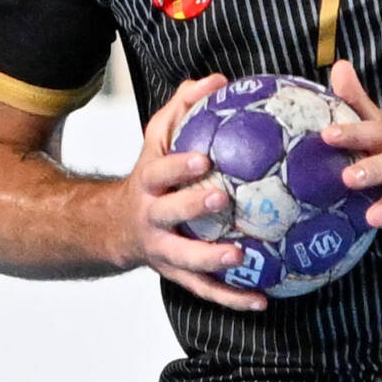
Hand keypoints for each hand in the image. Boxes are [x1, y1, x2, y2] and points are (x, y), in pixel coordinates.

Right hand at [121, 74, 266, 311]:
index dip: (178, 165)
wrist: (118, 226)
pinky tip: (263, 301)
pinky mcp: (177, 276)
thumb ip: (183, 109)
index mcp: (149, 183)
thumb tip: (217, 80)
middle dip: (192, 206)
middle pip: (168, 213)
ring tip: (242, 257)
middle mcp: (153, 217)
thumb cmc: (153, 176)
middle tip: (223, 198)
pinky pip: (206, 290)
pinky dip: (233, 298)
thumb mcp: (158, 139)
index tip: (204, 158)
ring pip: (185, 258)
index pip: (159, 170)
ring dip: (212, 259)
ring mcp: (163, 250)